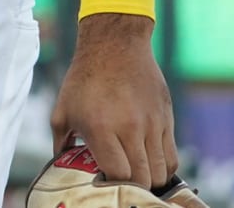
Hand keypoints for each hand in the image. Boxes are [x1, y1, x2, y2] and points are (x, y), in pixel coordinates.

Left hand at [52, 13, 176, 187]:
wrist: (115, 45)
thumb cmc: (84, 78)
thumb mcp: (62, 109)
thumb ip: (60, 142)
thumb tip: (61, 166)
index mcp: (100, 127)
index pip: (118, 175)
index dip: (112, 185)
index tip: (105, 183)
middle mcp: (130, 128)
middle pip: (142, 178)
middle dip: (131, 188)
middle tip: (121, 183)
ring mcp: (152, 124)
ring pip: (161, 171)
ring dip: (149, 179)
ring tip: (135, 174)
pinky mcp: (167, 119)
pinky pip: (172, 157)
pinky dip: (163, 168)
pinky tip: (149, 163)